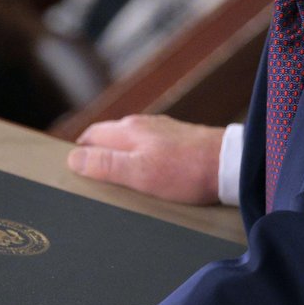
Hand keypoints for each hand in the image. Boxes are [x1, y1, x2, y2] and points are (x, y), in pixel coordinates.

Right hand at [67, 114, 224, 204]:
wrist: (230, 165)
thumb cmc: (186, 171)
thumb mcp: (139, 173)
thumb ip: (105, 164)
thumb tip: (73, 158)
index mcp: (128, 130)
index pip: (91, 136)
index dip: (79, 154)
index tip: (75, 173)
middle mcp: (143, 125)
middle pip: (109, 137)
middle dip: (97, 154)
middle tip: (93, 179)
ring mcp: (163, 130)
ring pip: (130, 141)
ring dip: (120, 156)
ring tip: (119, 179)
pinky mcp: (179, 139)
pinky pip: (150, 146)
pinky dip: (141, 158)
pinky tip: (149, 173)